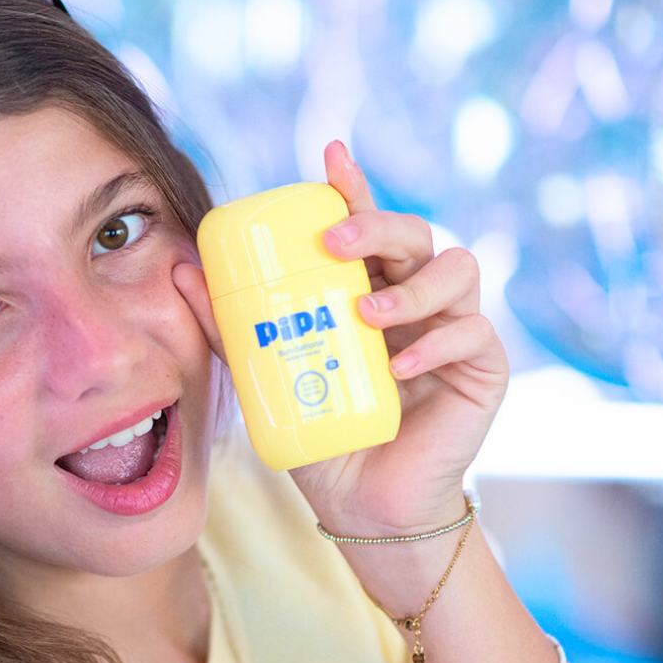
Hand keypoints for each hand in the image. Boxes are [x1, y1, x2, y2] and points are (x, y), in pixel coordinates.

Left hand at [174, 140, 508, 535]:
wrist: (363, 505)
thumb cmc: (321, 434)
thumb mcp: (268, 377)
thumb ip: (232, 329)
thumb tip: (180, 272)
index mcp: (368, 292)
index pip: (365, 228)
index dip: (353, 189)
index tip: (329, 157)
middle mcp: (414, 301)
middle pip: (415, 234)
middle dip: (378, 226)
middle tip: (334, 244)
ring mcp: (451, 331)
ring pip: (457, 269)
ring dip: (410, 287)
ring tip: (366, 315)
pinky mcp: (482, 369)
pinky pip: (475, 334)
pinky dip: (438, 344)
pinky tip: (400, 369)